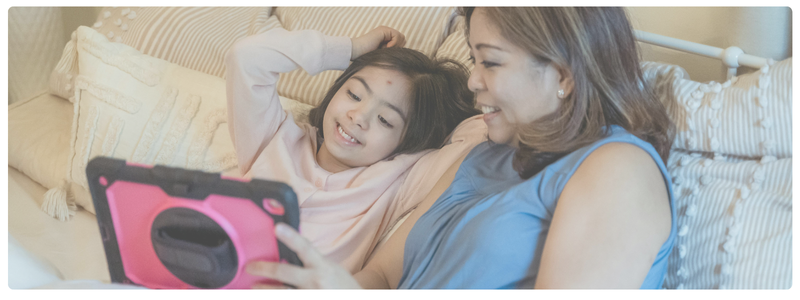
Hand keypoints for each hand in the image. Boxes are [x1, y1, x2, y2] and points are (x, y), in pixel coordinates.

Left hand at [245, 223, 361, 288]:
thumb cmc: (342, 285)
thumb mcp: (331, 268)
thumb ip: (312, 261)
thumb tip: (291, 250)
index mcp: (323, 266)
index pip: (304, 247)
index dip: (291, 237)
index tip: (277, 227)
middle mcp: (316, 281)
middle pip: (284, 272)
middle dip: (263, 268)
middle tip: (249, 266)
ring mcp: (310, 295)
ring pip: (281, 291)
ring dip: (265, 289)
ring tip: (255, 286)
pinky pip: (288, 298)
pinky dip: (277, 295)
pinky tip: (269, 293)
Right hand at [350, 26, 405, 59]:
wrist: (356, 52)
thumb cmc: (367, 57)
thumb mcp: (383, 56)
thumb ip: (392, 52)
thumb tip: (403, 54)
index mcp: (386, 38)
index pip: (401, 43)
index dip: (398, 50)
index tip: (388, 54)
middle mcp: (386, 33)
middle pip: (403, 39)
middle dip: (398, 48)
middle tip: (387, 52)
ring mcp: (385, 30)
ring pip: (401, 38)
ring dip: (395, 46)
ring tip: (384, 50)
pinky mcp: (384, 30)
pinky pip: (397, 36)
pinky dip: (393, 44)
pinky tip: (384, 47)